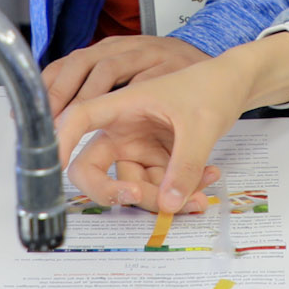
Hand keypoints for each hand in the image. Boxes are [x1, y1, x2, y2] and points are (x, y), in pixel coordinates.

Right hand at [53, 35, 288, 213]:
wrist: (235, 85)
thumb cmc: (212, 87)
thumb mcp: (201, 125)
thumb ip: (185, 165)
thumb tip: (168, 203)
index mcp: (124, 104)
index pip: (80, 118)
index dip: (59, 141)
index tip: (53, 168)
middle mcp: (123, 128)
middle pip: (96, 169)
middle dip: (119, 194)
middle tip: (155, 203)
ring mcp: (137, 146)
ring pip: (132, 186)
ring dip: (165, 197)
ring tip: (204, 190)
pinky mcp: (155, 159)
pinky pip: (157, 187)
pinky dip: (180, 190)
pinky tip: (209, 178)